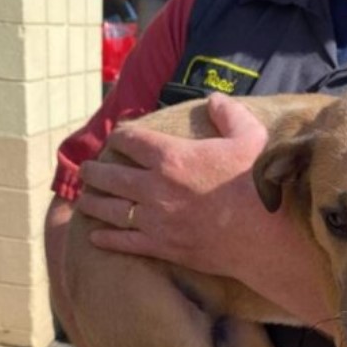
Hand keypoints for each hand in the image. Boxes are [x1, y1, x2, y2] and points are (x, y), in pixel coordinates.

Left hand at [76, 92, 277, 278]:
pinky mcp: (161, 246)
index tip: (117, 138)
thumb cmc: (255, 184)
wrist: (261, 234)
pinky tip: (94, 236)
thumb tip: (214, 100)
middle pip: (111, 176)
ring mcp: (155, 220)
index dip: (120, 137)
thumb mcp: (249, 137)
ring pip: (110, 209)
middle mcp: (155, 187)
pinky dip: (106, 238)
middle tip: (86, 171)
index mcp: (172, 156)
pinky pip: (124, 242)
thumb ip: (229, 114)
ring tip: (84, 199)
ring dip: (93, 203)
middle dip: (94, 172)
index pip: (131, 141)